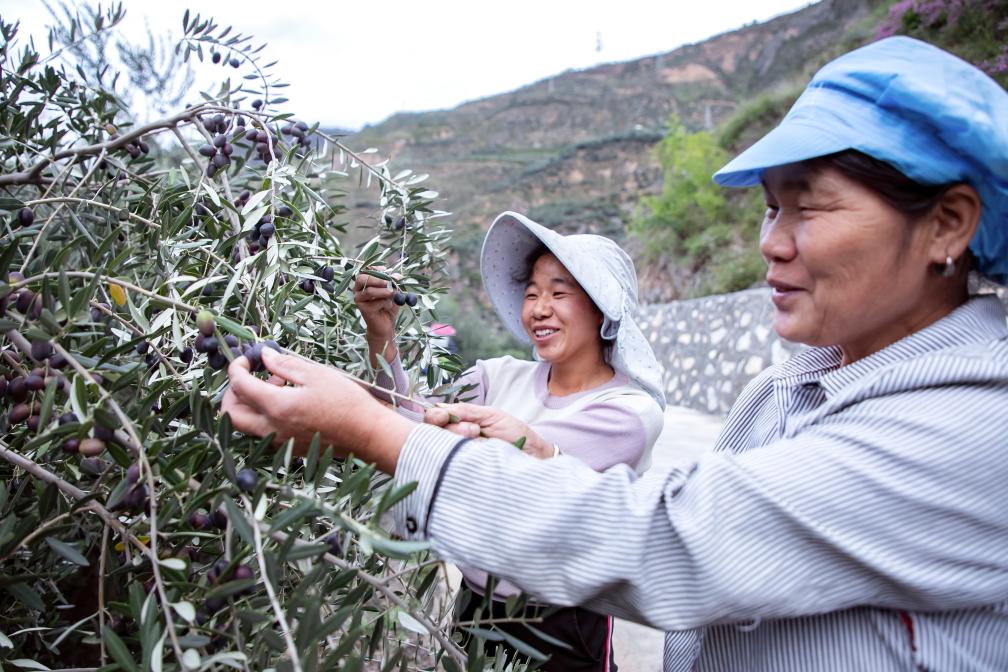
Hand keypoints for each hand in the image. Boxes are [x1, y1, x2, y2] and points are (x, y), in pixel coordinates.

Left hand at [222, 347, 413, 472]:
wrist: (368, 434)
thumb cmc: (347, 402)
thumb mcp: (316, 374)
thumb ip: (285, 364)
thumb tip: (265, 355)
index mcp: (277, 407)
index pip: (239, 386)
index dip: (236, 368)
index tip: (247, 358)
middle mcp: (272, 428)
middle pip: (231, 413)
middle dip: (233, 391)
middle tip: (250, 375)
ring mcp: (280, 441)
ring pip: (246, 424)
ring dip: (251, 403)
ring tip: (278, 383)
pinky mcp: (289, 447)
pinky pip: (264, 431)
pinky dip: (265, 413)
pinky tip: (289, 399)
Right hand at [353, 268, 399, 361]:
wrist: (386, 324)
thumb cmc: (388, 306)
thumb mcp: (393, 291)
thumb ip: (393, 283)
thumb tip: (397, 276)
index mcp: (364, 282)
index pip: (365, 271)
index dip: (375, 268)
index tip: (386, 270)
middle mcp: (358, 289)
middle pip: (362, 278)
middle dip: (377, 279)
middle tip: (388, 282)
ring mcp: (358, 299)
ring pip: (369, 291)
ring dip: (383, 292)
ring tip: (392, 294)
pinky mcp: (362, 309)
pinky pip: (373, 303)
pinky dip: (384, 303)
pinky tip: (388, 306)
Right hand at [423, 403, 554, 458]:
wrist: (535, 456)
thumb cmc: (515, 433)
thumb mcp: (491, 415)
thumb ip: (466, 411)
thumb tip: (440, 409)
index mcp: (460, 424)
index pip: (434, 420)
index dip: (434, 417)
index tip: (442, 417)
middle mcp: (456, 441)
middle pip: (434, 434)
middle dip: (454, 429)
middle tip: (475, 430)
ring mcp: (460, 458)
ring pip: (444, 449)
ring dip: (461, 441)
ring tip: (481, 440)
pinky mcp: (467, 474)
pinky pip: (454, 466)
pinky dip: (464, 457)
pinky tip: (477, 454)